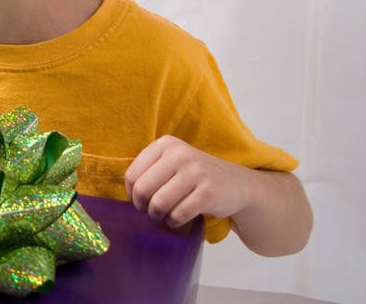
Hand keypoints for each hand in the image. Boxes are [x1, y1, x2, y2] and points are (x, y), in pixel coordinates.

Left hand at [124, 135, 253, 228]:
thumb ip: (148, 171)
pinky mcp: (208, 192)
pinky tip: (178, 219)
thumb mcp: (171, 163)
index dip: (132, 194)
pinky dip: (174, 222)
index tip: (141, 199)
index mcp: (166, 144)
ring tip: (164, 215)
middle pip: (143, 190)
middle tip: (150, 211)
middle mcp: (180, 154)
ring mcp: (196, 172)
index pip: (132, 175)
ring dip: (157, 216)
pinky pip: (178, 214)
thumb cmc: (195, 177)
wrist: (237, 184)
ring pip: (159, 204)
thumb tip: (129, 194)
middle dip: (142, 207)